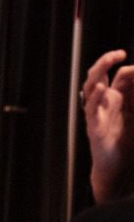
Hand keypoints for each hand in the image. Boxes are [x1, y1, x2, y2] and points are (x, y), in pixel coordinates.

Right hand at [82, 49, 133, 202]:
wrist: (117, 168)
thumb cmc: (127, 142)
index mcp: (116, 98)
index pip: (120, 75)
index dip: (130, 68)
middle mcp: (104, 103)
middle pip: (99, 75)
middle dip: (106, 61)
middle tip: (119, 53)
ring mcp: (97, 114)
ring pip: (91, 88)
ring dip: (97, 75)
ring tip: (106, 63)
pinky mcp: (94, 127)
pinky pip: (91, 110)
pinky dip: (96, 98)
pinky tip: (102, 89)